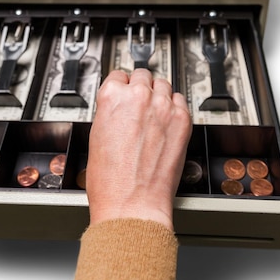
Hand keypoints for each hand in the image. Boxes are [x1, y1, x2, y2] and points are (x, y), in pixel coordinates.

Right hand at [86, 69, 191, 230]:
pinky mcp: (182, 120)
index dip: (121, 87)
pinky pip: (181, 101)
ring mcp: (163, 107)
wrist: (132, 203)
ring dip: (158, 95)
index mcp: (112, 97)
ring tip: (154, 113)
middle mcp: (139, 96)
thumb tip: (118, 108)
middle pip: (143, 76)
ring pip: (164, 85)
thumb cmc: (110, 180)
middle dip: (140, 88)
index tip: (125, 93)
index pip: (118, 75)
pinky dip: (174, 108)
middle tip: (139, 104)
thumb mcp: (96, 136)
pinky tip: (167, 122)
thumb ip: (110, 112)